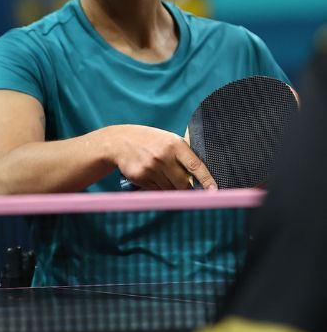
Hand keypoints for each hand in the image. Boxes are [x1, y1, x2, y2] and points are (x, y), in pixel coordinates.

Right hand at [101, 124, 216, 189]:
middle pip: (183, 183)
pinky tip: (151, 177)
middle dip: (185, 188)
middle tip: (184, 187)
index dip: (206, 180)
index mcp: (174, 144)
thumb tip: (198, 180)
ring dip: (170, 189)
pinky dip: (157, 189)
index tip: (214, 191)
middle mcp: (163, 156)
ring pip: (169, 189)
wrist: (118, 142)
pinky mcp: (140, 177)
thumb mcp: (167, 140)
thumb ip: (182, 155)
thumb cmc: (148, 141)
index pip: (195, 165)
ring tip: (162, 177)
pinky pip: (156, 191)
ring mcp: (150, 167)